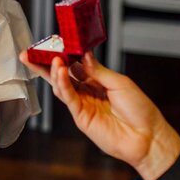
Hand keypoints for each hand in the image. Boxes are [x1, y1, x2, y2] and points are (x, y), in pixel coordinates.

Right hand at [20, 51, 179, 179]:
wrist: (148, 137)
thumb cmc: (139, 109)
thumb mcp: (119, 82)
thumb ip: (97, 70)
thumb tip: (82, 54)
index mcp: (97, 81)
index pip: (74, 65)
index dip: (63, 54)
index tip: (53, 43)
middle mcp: (87, 92)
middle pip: (62, 75)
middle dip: (45, 64)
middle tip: (31, 52)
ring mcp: (83, 105)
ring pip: (61, 86)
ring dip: (54, 72)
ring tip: (53, 59)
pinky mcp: (81, 118)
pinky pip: (68, 98)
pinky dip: (62, 85)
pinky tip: (60, 73)